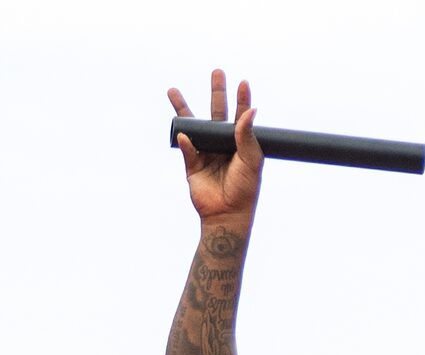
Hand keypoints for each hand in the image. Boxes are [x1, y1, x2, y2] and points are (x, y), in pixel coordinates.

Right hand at [169, 68, 260, 226]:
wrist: (228, 213)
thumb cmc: (245, 188)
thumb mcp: (251, 160)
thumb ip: (247, 135)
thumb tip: (250, 110)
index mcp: (240, 143)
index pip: (240, 116)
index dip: (242, 99)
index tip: (243, 82)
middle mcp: (222, 144)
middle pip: (217, 113)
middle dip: (216, 92)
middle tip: (217, 72)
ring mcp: (206, 152)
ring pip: (194, 126)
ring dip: (183, 109)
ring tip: (173, 91)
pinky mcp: (192, 164)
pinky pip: (187, 148)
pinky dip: (185, 141)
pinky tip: (184, 134)